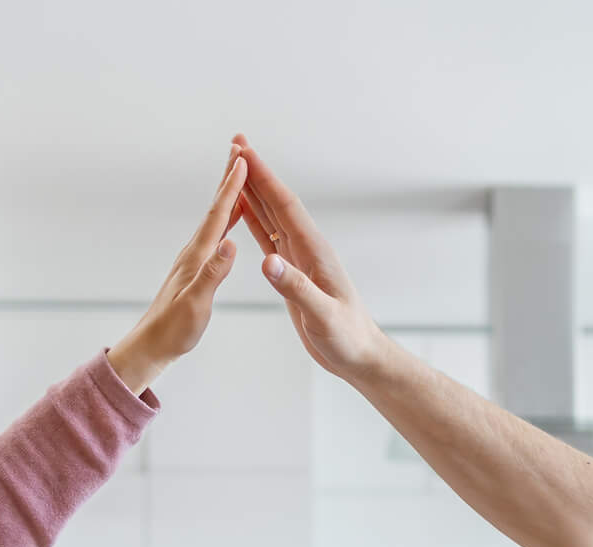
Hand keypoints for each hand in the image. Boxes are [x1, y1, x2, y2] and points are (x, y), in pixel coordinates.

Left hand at [105, 148, 247, 395]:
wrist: (154, 344)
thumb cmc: (175, 329)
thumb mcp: (197, 304)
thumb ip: (213, 274)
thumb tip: (230, 245)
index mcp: (198, 257)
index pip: (218, 216)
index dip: (232, 189)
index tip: (243, 161)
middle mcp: (195, 251)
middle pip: (215, 208)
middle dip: (228, 179)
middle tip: (238, 150)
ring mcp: (195, 258)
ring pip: (216, 218)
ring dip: (229, 195)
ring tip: (240, 175)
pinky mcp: (196, 267)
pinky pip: (216, 233)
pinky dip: (227, 219)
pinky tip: (233, 218)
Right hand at [229, 134, 392, 380]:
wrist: (358, 355)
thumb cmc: (346, 337)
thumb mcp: (321, 315)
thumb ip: (295, 287)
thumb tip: (267, 262)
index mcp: (314, 251)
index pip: (285, 205)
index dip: (264, 177)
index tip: (244, 152)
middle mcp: (306, 248)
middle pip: (276, 201)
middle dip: (256, 173)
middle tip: (234, 145)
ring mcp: (299, 258)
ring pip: (271, 216)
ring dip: (253, 191)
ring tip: (234, 168)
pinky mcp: (293, 272)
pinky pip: (270, 238)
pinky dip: (255, 220)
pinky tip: (244, 211)